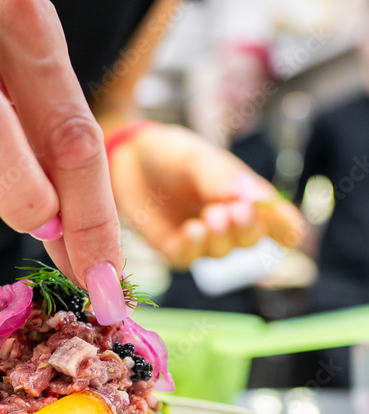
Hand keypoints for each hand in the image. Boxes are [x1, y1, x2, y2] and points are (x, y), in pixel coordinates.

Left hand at [108, 123, 305, 267]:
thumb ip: (223, 179)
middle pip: (251, 239)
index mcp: (245, 196)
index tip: (287, 229)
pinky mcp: (174, 250)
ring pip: (222, 252)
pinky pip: (190, 259)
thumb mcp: (198, 158)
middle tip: (236, 212)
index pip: (278, 222)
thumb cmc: (170, 154)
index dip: (286, 228)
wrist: (127, 158)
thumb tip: (257, 201)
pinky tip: (192, 229)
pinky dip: (194, 247)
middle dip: (247, 229)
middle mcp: (228, 222)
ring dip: (220, 236)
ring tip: (211, 216)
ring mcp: (202, 239)